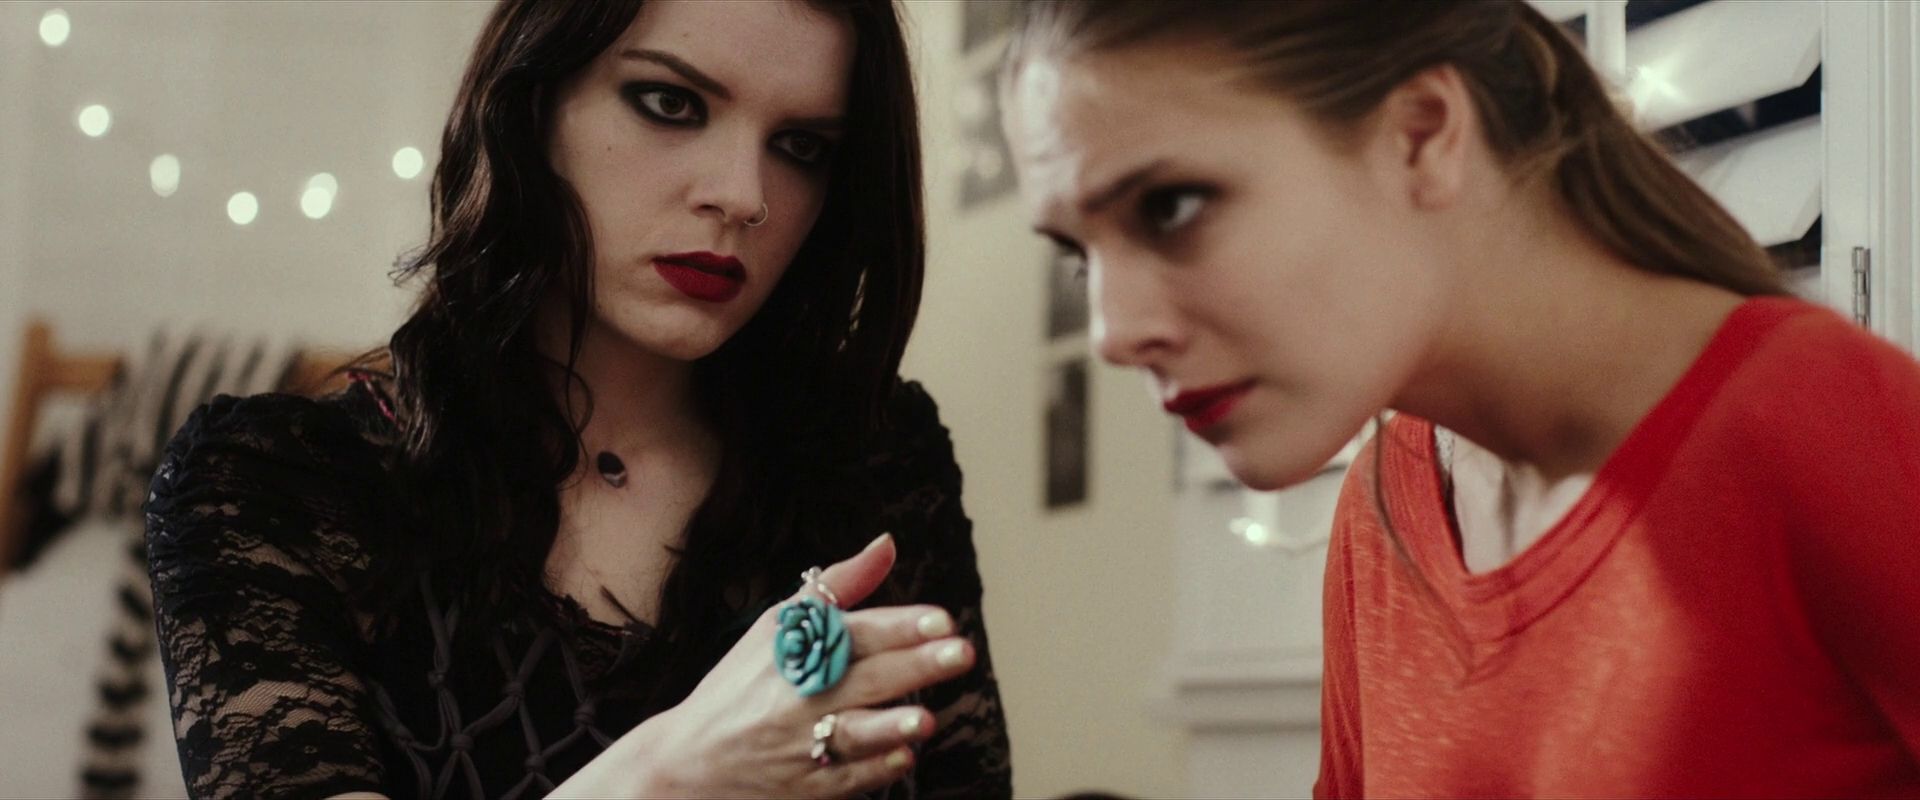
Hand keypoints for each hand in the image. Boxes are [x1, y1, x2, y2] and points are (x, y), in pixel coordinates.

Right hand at [549, 533, 976, 798]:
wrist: (685, 761)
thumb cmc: (740, 686)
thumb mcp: (775, 628)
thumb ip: (838, 587)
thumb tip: (887, 544)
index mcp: (794, 651)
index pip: (852, 632)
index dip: (898, 626)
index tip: (942, 620)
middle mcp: (798, 696)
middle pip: (863, 678)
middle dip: (913, 666)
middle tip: (960, 653)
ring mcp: (799, 745)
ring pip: (852, 735)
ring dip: (889, 726)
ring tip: (925, 718)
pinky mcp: (803, 789)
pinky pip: (843, 779)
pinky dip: (874, 768)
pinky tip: (904, 756)